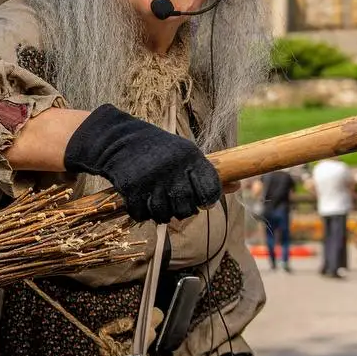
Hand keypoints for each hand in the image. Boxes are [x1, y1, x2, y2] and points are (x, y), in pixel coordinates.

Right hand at [64, 105, 220, 222]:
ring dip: (162, 213)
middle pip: (187, 208)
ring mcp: (152, 180)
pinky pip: (143, 214)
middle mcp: (173, 169)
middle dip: (182, 210)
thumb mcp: (185, 154)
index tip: (201, 200)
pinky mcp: (133, 188)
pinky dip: (142, 212)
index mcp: (190, 157)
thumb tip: (238, 186)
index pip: (210, 191)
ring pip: (165, 215)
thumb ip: (208, 172)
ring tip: (158, 202)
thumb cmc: (158, 149)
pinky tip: (143, 201)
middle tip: (175, 200)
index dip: (208, 200)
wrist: (118, 140)